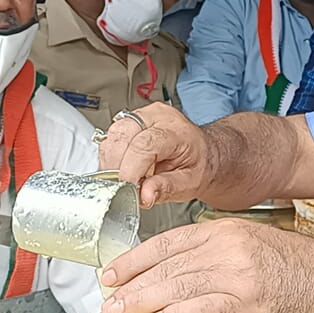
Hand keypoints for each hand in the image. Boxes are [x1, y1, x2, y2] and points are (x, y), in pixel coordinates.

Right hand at [97, 103, 212, 206]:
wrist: (202, 154)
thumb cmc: (198, 164)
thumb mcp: (190, 183)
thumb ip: (166, 188)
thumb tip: (144, 196)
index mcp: (177, 130)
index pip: (145, 144)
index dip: (131, 169)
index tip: (126, 188)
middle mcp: (158, 116)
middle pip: (123, 135)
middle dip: (117, 166)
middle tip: (123, 187)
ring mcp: (142, 116)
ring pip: (113, 135)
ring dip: (112, 162)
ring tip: (126, 179)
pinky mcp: (131, 122)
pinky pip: (111, 138)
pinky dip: (111, 158)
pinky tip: (123, 170)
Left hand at [98, 219, 313, 312]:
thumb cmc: (290, 267)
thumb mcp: (246, 245)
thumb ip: (211, 254)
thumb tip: (170, 273)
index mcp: (224, 230)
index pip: (168, 242)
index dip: (136, 259)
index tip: (113, 273)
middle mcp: (227, 246)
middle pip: (168, 265)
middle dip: (132, 284)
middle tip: (109, 299)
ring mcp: (237, 272)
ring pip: (179, 285)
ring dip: (145, 301)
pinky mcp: (248, 300)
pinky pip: (204, 307)